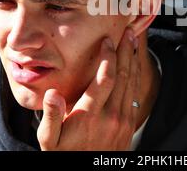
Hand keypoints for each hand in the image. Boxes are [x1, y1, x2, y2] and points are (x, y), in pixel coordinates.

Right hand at [37, 28, 140, 150]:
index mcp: (90, 115)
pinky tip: (135, 64)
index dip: (108, 57)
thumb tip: (52, 94)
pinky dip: (137, 75)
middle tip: (128, 32)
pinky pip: (136, 94)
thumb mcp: (49, 140)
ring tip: (134, 41)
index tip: (108, 40)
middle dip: (126, 51)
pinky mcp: (129, 124)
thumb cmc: (66, 155)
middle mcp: (111, 116)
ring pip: (133, 83)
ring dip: (134, 60)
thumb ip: (50, 117)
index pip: (105, 79)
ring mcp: (123, 120)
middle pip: (124, 76)